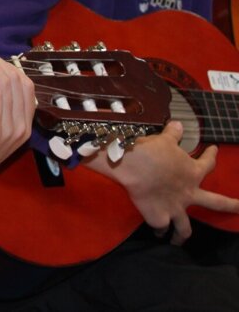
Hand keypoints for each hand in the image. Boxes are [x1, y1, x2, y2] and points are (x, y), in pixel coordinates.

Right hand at [82, 121, 238, 243]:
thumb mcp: (165, 140)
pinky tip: (157, 232)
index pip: (208, 163)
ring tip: (178, 240)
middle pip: (216, 203)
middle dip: (231, 206)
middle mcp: (189, 194)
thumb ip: (173, 134)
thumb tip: (179, 123)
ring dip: (182, 236)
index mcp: (193, 173)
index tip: (215, 149)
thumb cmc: (152, 151)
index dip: (212, 156)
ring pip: (185, 228)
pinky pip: (161, 227)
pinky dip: (159, 230)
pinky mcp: (159, 218)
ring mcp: (176, 209)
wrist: (134, 166)